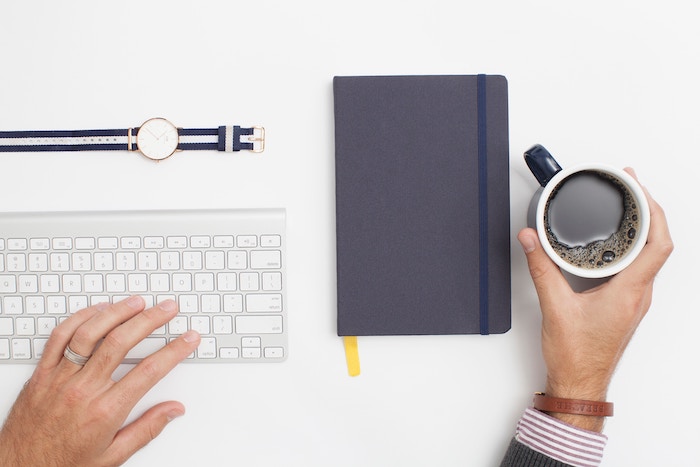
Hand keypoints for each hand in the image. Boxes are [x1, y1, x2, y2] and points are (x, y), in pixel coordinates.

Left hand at [0, 297, 200, 466]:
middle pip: (121, 343)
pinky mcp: (41, 373)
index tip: (188, 339)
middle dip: (150, 320)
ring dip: (117, 312)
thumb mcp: (112, 456)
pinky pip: (59, 337)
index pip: (148, 372)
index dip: (174, 351)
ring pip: (90, 334)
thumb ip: (146, 430)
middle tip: (168, 309)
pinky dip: (80, 319)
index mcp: (104, 412)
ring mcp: (59, 379)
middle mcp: (82, 391)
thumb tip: (173, 410)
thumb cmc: (62, 465)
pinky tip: (97, 311)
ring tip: (137, 302)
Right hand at [518, 168, 672, 430]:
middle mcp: (638, 294)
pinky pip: (638, 267)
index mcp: (629, 291)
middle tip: (631, 185)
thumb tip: (531, 238)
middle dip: (649, 208)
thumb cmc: (576, 356)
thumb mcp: (554, 306)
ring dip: (643, 227)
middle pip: (659, 243)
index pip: (659, 243)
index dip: (654, 210)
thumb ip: (540, 268)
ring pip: (650, 256)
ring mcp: (634, 300)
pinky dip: (632, 246)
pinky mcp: (625, 304)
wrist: (580, 384)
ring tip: (627, 205)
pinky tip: (614, 241)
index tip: (638, 187)